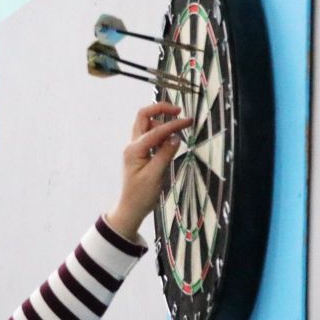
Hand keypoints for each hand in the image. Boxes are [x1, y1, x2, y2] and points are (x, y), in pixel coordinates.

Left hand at [105, 102, 192, 239]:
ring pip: (147, 126)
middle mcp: (132, 146)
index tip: (189, 121)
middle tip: (178, 112)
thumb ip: (165, 154)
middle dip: (160, 110)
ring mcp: (134, 149)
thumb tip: (176, 137)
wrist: (131, 208)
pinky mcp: (140, 154)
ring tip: (176, 134)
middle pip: (143, 117)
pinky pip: (150, 137)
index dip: (173, 124)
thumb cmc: (140, 195)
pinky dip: (161, 134)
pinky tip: (171, 142)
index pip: (156, 130)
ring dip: (161, 124)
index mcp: (133, 150)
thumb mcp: (155, 175)